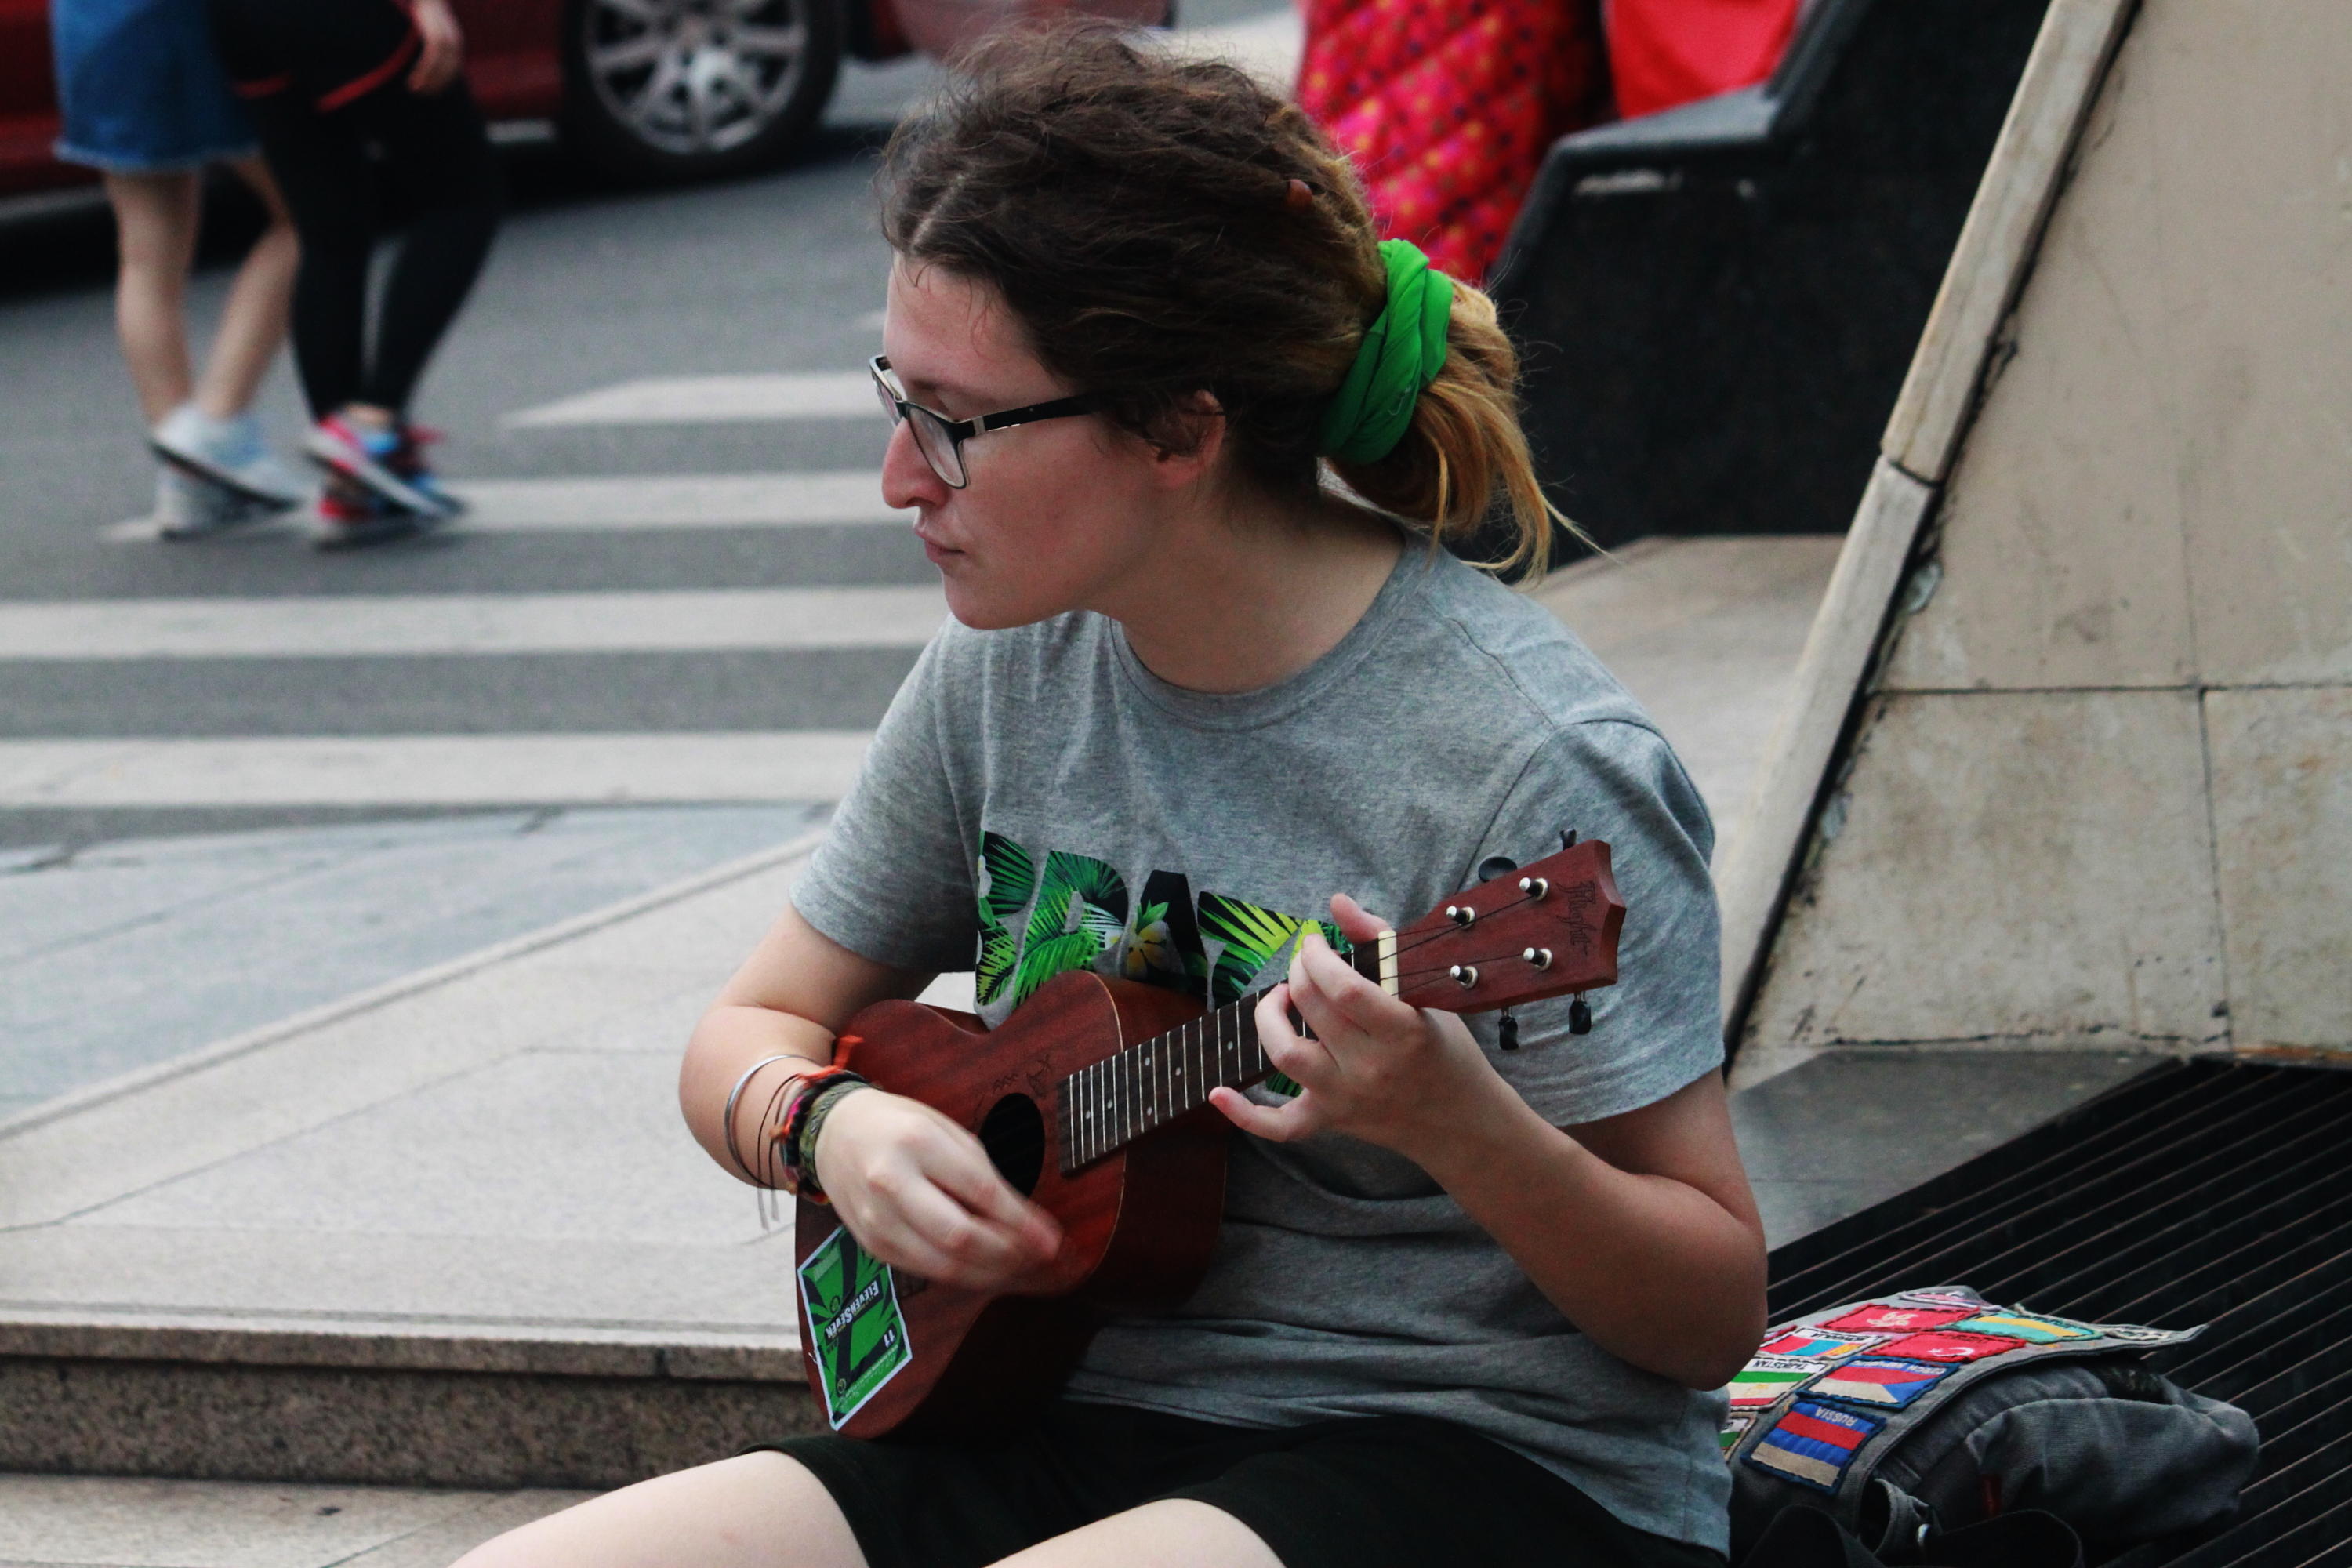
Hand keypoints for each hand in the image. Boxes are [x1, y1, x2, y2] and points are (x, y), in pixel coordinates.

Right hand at [408, 0, 464, 93]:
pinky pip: (431, 59)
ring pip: (440, 69)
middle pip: (448, 72)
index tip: (431, 93)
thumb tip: (425, 56)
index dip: (443, 83)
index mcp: (456, 43)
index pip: (453, 71)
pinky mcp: (436, 35)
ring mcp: (447, 39)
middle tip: (421, 95)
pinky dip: (423, 72)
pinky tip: (414, 80)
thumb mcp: (434, 27)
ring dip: (427, 82)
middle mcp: (455, 43)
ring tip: (415, 90)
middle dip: (435, 86)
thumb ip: (433, 42)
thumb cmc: (426, 9)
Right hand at [811, 1086, 1061, 1291]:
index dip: (1020, 1221)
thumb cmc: (897, 1125)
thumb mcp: (944, 1128)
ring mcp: (877, 1220)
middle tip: (1039, 1259)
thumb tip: (1022, 1217)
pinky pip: (926, 1271)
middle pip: (959, 1237)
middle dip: (1008, 1255)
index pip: (979, 1191)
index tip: (1049, 1238)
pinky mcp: (873, 1245)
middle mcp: (891, 1183)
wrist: (833, 1133)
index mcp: (916, 1143)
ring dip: (991, 1274)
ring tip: (1022, 1270)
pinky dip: (962, 1276)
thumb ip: (979, 1170)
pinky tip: (986, 1271)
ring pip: (943, 1265)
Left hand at [1208, 893, 1501, 1160]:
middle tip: (1304, 964)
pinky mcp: (1331, 1122)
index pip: (1343, 988)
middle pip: (1310, 1011)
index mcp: (1402, 1032)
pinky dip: (1245, 1114)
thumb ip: (1379, 941)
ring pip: (1285, 1056)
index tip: (1313, 943)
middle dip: (1296, 975)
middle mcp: (1371, 1068)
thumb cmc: (1444, 1049)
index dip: (1316, 958)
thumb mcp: (1424, 992)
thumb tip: (1337, 903)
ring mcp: (1346, 1099)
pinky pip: (1280, 1126)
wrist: (1461, 1120)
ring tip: (1280, 999)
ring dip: (1269, 1018)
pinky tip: (1217, 1092)